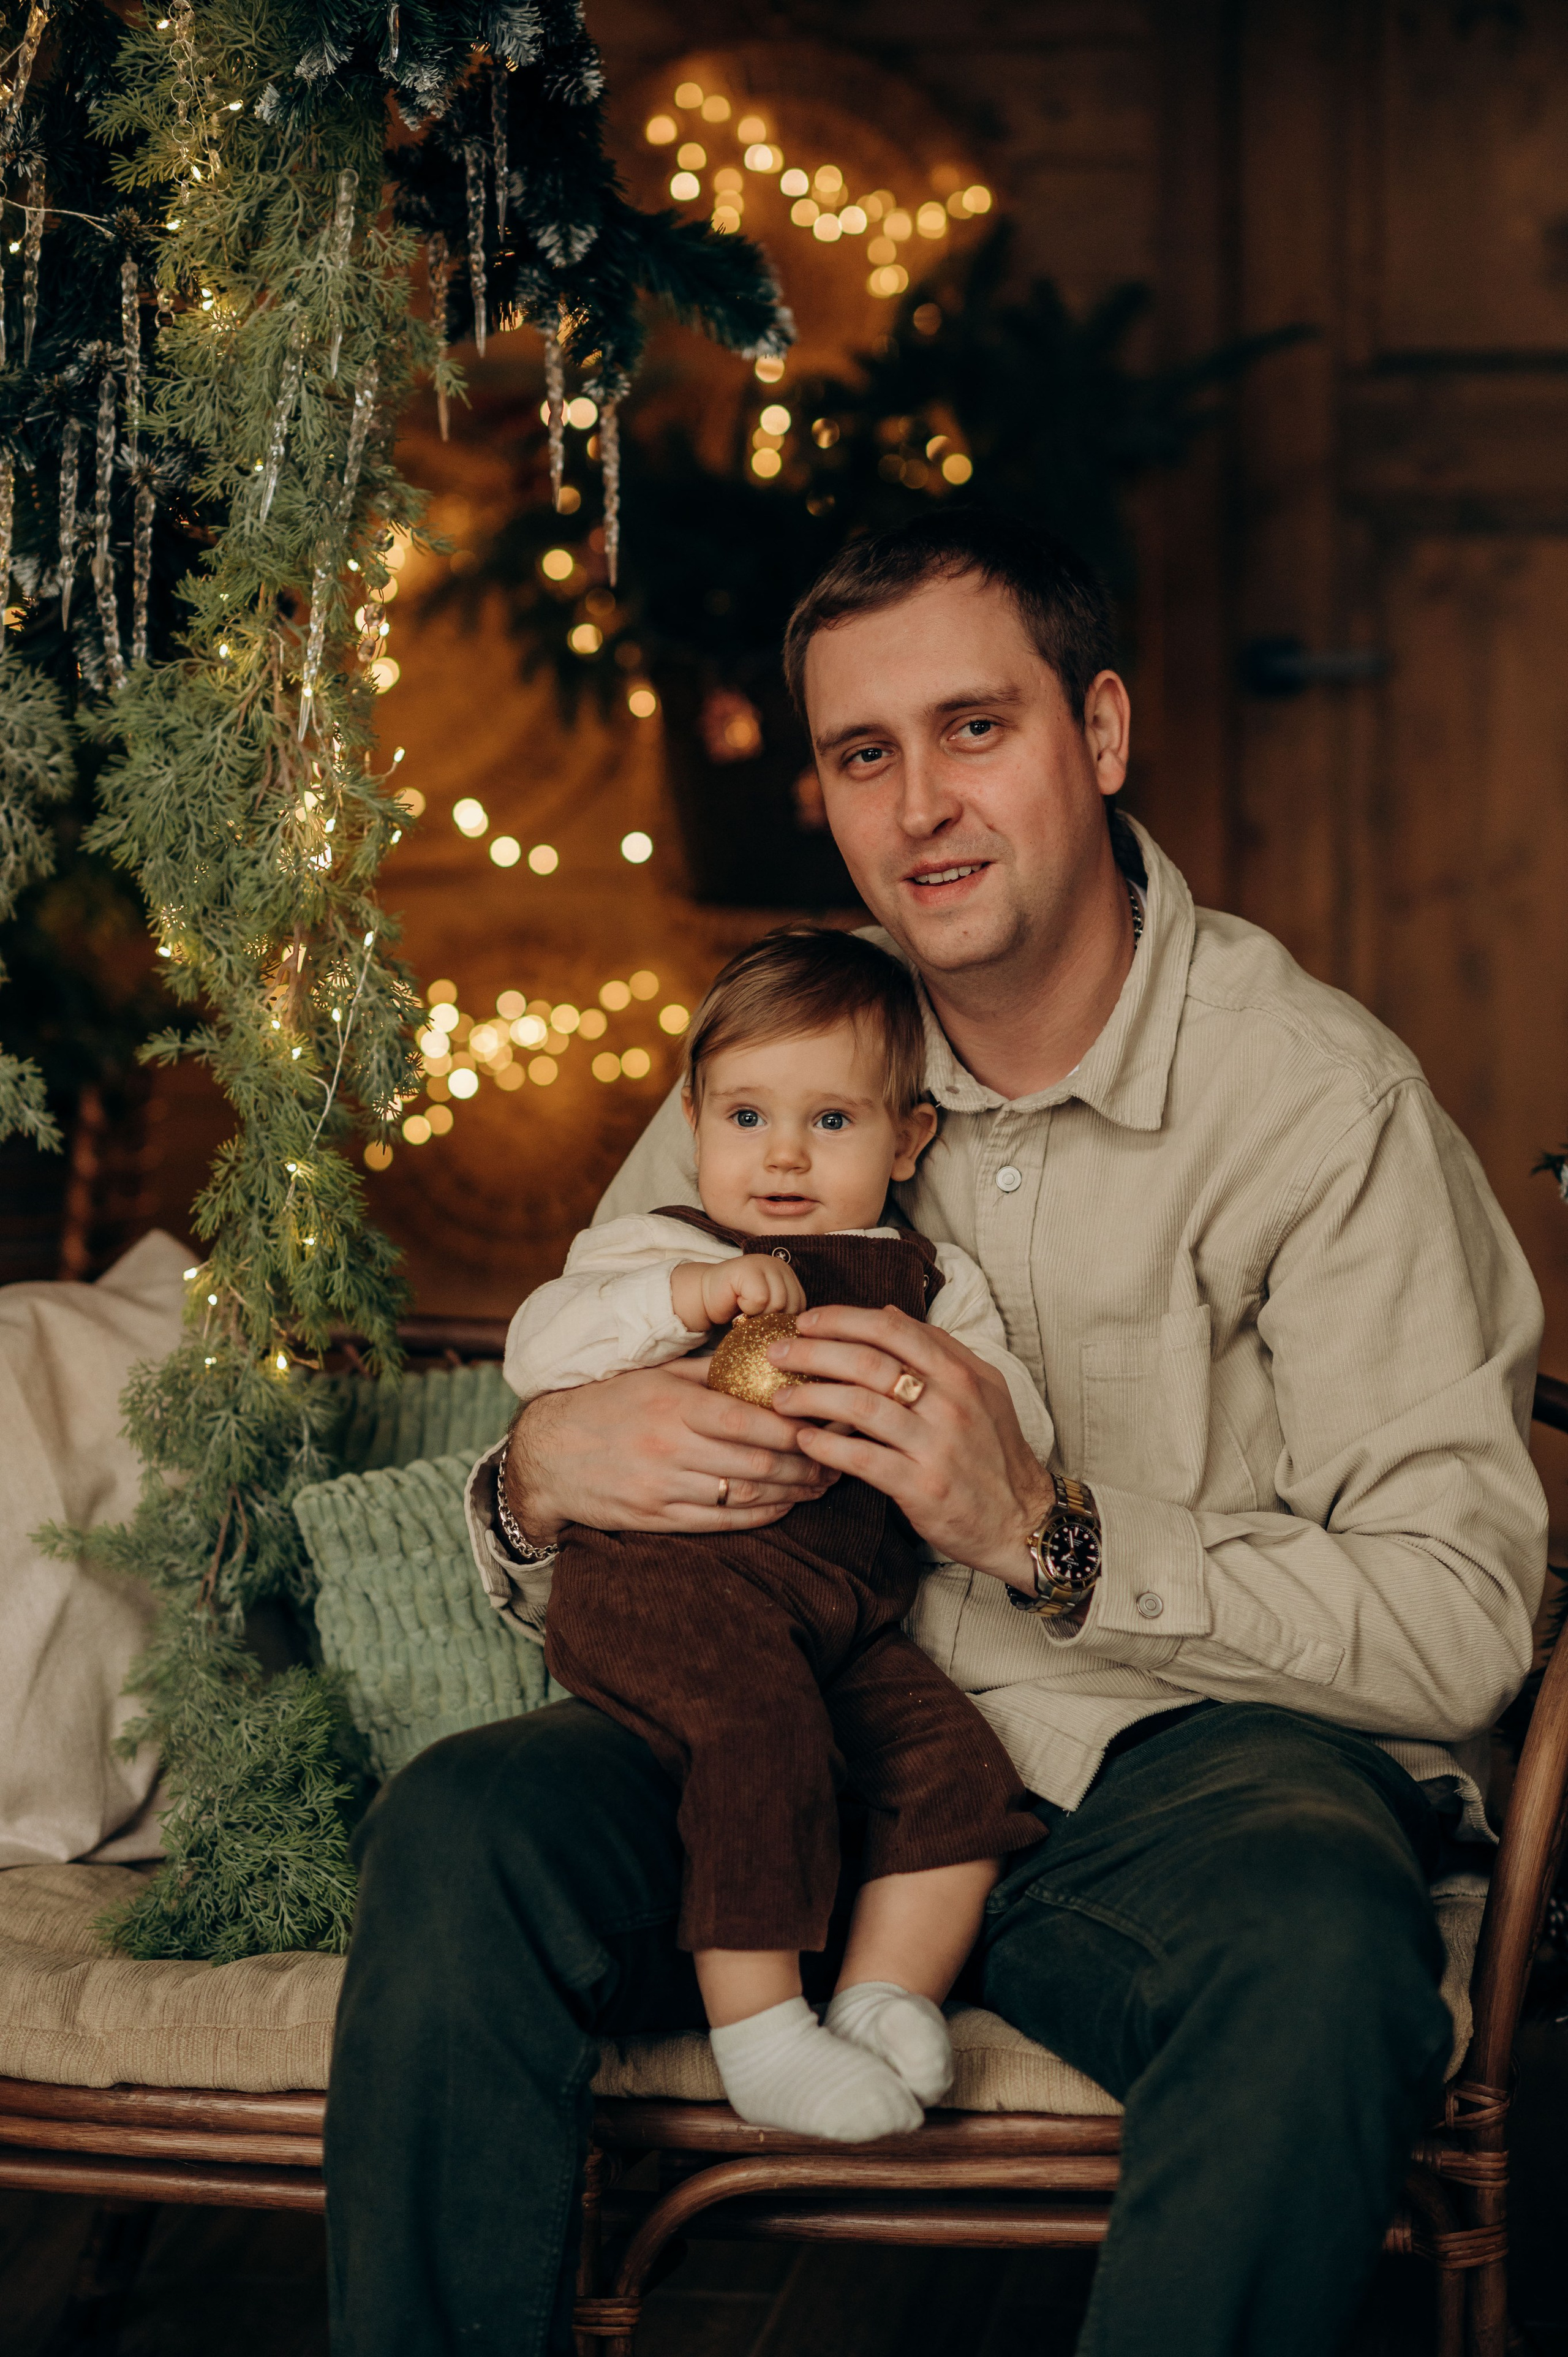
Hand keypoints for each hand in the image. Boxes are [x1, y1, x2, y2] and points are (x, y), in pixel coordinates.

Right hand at [505, 1358, 837, 1544]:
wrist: (548, 1456)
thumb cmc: (608, 1405)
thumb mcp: (653, 1375)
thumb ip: (707, 1372)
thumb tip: (766, 1362)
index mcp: (674, 1404)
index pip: (750, 1420)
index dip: (796, 1427)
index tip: (828, 1423)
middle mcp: (671, 1447)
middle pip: (758, 1461)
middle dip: (807, 1463)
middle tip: (840, 1459)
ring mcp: (664, 1487)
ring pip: (745, 1494)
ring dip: (792, 1492)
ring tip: (822, 1484)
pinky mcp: (658, 1518)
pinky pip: (721, 1522)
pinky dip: (760, 1515)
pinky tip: (785, 1507)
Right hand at [670, 1255, 807, 1332]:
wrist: (707, 1297)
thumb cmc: (738, 1307)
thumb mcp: (769, 1311)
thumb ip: (786, 1315)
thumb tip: (803, 1336)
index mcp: (788, 1275)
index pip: (801, 1305)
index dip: (782, 1320)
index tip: (763, 1317)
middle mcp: (779, 1265)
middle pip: (791, 1305)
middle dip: (770, 1318)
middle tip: (751, 1314)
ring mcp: (763, 1263)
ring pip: (777, 1303)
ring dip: (758, 1314)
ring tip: (744, 1308)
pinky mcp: (747, 1268)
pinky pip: (760, 1299)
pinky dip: (747, 1308)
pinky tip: (736, 1301)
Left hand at [764, 1305, 1053, 1587]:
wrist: (1022, 1520)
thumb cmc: (994, 1452)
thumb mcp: (983, 1389)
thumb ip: (938, 1348)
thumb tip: (888, 1313)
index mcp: (962, 1373)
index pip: (893, 1328)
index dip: (842, 1319)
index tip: (806, 1321)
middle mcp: (951, 1403)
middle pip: (868, 1361)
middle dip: (812, 1353)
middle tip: (776, 1355)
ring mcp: (936, 1445)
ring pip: (859, 1406)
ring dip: (810, 1398)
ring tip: (781, 1400)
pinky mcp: (922, 1486)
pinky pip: (862, 1459)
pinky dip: (827, 1447)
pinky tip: (805, 1442)